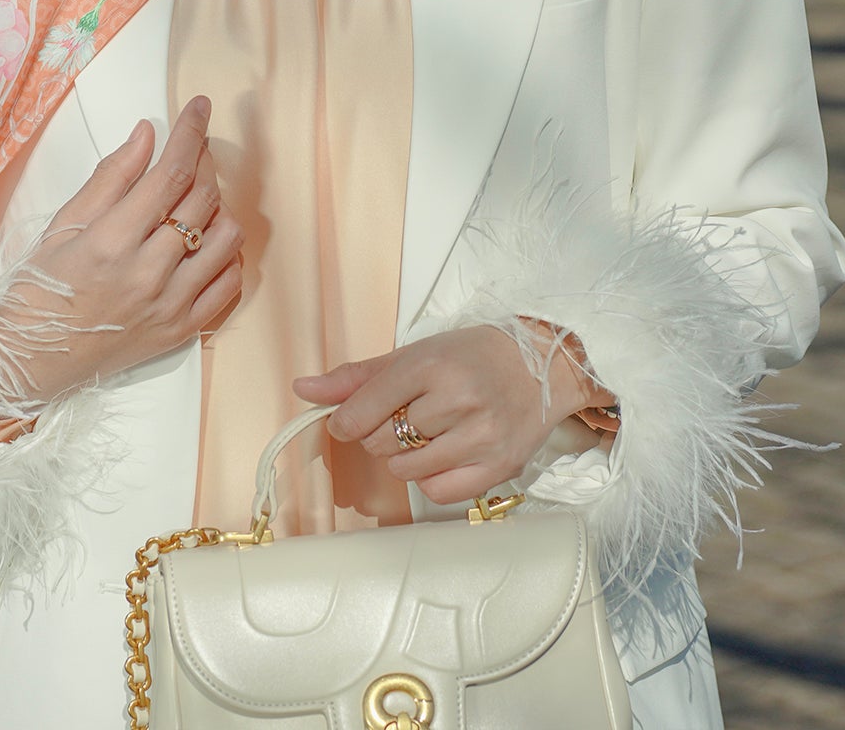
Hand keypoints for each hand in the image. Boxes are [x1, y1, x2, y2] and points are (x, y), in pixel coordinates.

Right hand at [0, 94, 242, 404]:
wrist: (28, 361)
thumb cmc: (38, 288)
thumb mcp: (62, 224)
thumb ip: (110, 177)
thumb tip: (148, 133)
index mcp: (111, 242)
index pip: (171, 173)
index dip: (191, 132)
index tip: (200, 107)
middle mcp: (147, 274)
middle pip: (202, 199)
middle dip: (203, 161)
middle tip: (191, 149)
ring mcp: (170, 306)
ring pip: (226, 237)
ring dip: (218, 207)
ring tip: (192, 200)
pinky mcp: (182, 331)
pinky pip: (229, 282)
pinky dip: (225, 252)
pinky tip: (203, 240)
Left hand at [293, 325, 608, 506]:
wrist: (542, 364)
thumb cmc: (471, 356)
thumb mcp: (414, 353)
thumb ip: (356, 377)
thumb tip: (302, 390)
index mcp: (431, 364)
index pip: (364, 408)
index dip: (346, 420)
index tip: (349, 420)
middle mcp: (456, 400)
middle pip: (381, 441)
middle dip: (381, 433)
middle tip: (406, 414)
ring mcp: (480, 436)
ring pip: (405, 471)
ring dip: (404, 457)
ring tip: (428, 433)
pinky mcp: (498, 467)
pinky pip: (438, 492)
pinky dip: (432, 478)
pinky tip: (446, 453)